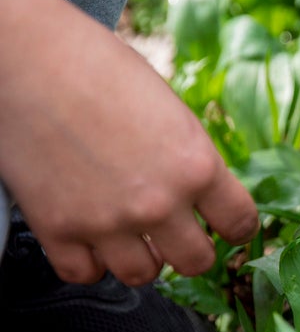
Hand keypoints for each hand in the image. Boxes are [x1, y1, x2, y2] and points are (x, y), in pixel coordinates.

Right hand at [0, 0, 257, 285]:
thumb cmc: (99, 67)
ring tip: (133, 235)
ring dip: (142, 259)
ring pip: (143, 275)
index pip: (241, 223)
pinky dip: (90, 263)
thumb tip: (203, 194)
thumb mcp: (171, 109)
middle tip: (180, 235)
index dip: (238, 227)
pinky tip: (92, 239)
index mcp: (196, 166)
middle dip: (193, 251)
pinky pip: (84, 274)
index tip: (229, 227)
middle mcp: (158, 202)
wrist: (27, 56)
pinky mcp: (57, 228)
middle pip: (197, 262)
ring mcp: (106, 221)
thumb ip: (190, 158)